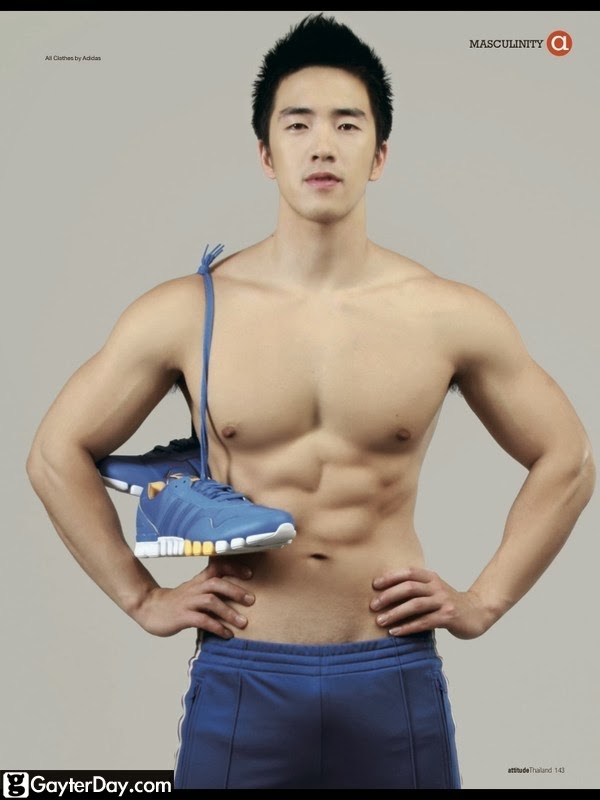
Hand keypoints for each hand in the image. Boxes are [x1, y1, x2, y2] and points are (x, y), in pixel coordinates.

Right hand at [133, 559, 254, 637]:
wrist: (149, 608)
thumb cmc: (176, 602)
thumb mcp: (194, 590)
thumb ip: (211, 590)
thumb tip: (237, 594)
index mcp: (199, 580)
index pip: (217, 566)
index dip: (234, 567)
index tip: (250, 573)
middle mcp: (194, 588)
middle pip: (216, 583)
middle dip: (235, 591)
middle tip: (251, 600)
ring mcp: (188, 602)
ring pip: (211, 601)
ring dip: (229, 612)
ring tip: (243, 623)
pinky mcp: (182, 617)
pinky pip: (202, 620)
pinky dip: (217, 627)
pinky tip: (227, 634)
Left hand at [370, 567, 490, 639]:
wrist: (477, 612)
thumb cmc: (448, 603)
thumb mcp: (434, 590)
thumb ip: (416, 588)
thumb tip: (385, 593)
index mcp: (431, 577)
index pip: (408, 572)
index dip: (390, 577)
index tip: (374, 585)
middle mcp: (437, 586)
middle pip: (409, 587)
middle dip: (388, 596)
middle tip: (373, 605)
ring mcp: (444, 601)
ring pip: (415, 605)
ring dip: (395, 613)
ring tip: (380, 621)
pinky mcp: (448, 617)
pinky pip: (424, 622)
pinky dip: (407, 627)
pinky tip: (395, 631)